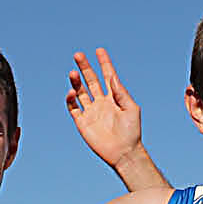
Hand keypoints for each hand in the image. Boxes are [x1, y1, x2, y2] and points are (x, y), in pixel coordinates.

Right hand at [66, 48, 144, 166]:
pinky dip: (70, 99)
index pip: (107, 76)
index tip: (99, 50)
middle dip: (85, 67)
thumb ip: (121, 92)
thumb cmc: (132, 132)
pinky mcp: (82, 122)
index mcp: (114, 97)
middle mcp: (101, 102)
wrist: (124, 153)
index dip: (104, 63)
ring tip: (73, 72)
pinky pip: (73, 108)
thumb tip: (113, 77)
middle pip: (90, 80)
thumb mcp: (131, 109)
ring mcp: (91, 111)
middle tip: (78, 55)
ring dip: (76, 81)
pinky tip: (72, 92)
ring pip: (80, 92)